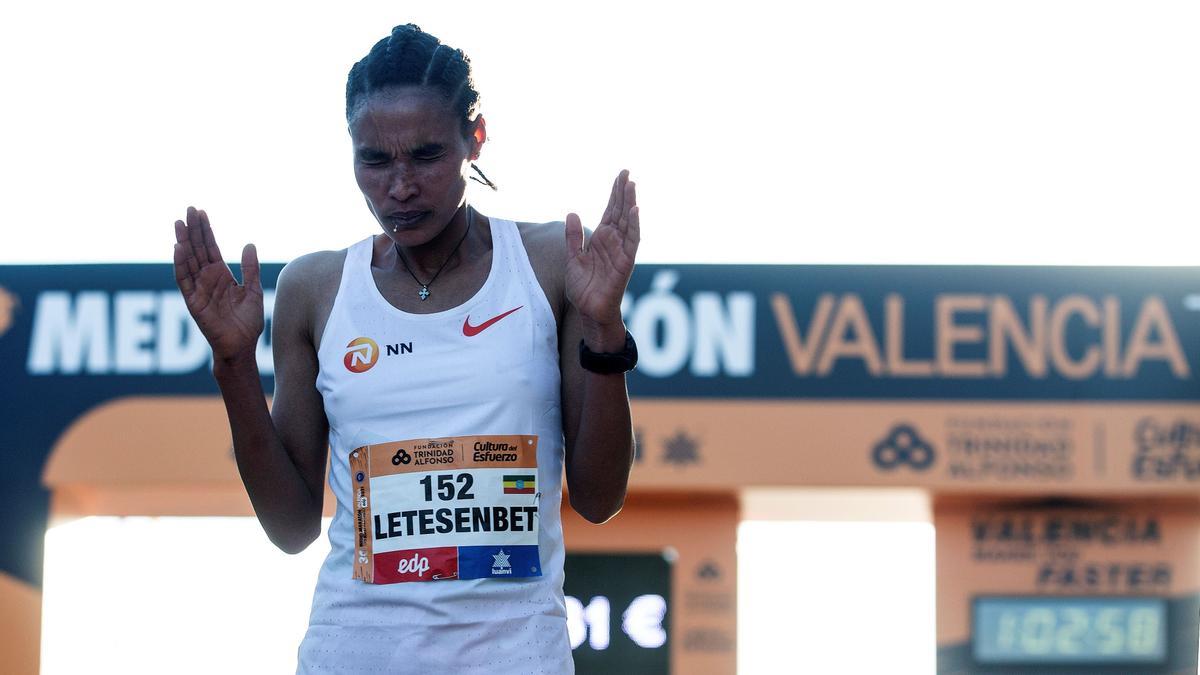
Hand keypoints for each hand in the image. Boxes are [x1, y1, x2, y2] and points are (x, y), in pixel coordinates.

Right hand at [173, 206, 263, 361]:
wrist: (242, 345)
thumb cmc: (247, 322)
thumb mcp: (253, 290)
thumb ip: (250, 269)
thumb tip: (249, 244)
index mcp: (221, 275)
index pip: (210, 247)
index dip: (206, 230)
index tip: (201, 212)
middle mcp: (207, 279)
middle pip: (197, 249)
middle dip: (193, 229)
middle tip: (188, 209)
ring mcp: (198, 289)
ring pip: (188, 260)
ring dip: (183, 242)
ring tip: (180, 223)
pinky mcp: (192, 301)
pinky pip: (184, 280)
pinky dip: (180, 264)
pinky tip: (178, 248)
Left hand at [565, 170, 639, 350]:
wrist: (589, 310)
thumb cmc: (583, 287)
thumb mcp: (573, 258)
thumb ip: (574, 237)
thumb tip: (572, 213)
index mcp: (601, 238)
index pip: (610, 210)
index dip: (615, 193)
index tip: (620, 176)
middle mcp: (613, 241)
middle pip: (620, 211)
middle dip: (623, 192)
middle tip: (627, 172)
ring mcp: (621, 250)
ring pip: (628, 222)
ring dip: (630, 203)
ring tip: (632, 184)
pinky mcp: (626, 262)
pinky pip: (632, 241)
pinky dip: (635, 225)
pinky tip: (636, 210)